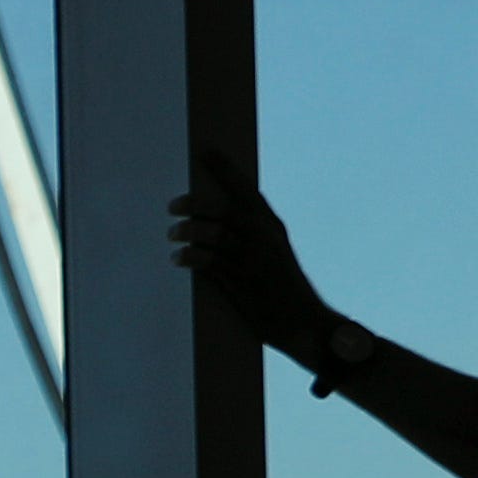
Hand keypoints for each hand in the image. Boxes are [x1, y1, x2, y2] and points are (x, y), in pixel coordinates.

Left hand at [169, 151, 332, 358]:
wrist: (305, 325)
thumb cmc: (285, 289)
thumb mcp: (275, 254)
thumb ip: (252, 235)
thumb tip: (216, 219)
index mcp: (273, 228)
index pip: (246, 191)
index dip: (225, 169)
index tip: (205, 152)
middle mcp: (264, 241)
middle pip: (225, 211)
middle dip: (196, 204)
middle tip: (173, 205)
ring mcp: (252, 263)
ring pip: (215, 236)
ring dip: (188, 231)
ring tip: (172, 233)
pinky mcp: (241, 286)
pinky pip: (210, 264)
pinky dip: (191, 257)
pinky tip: (178, 257)